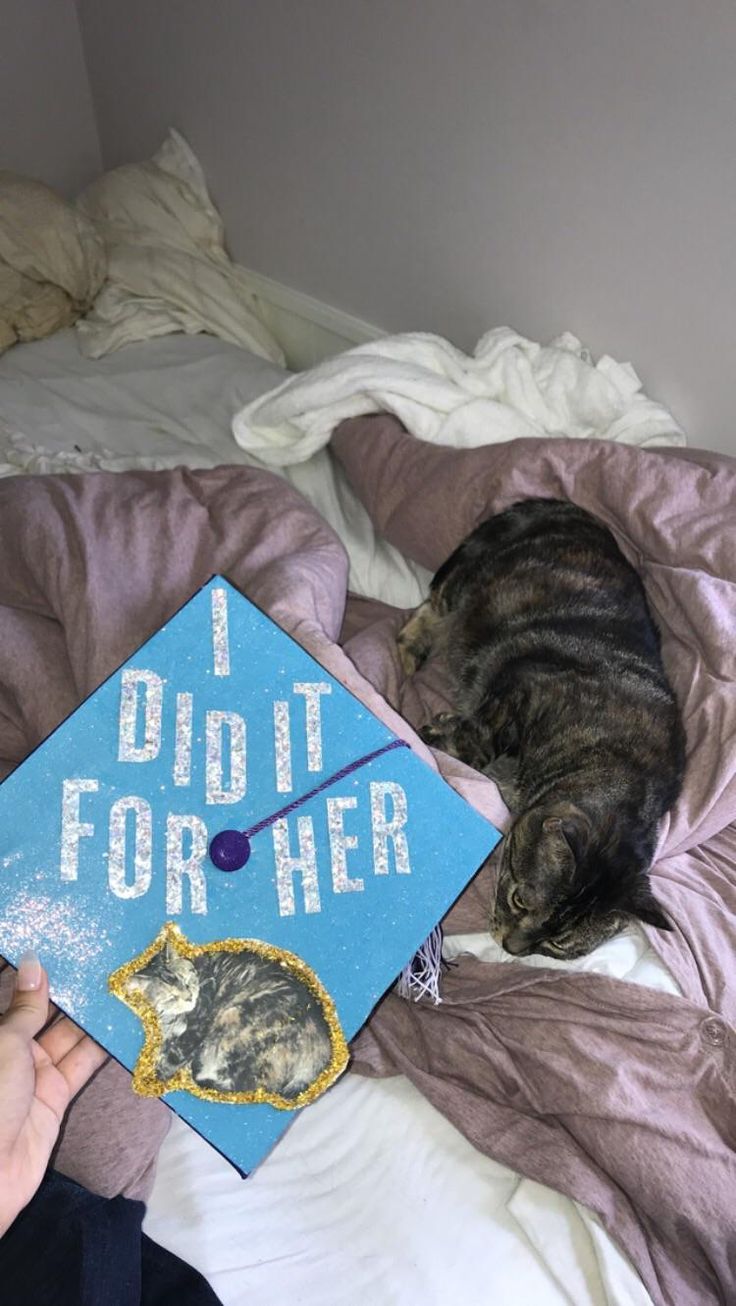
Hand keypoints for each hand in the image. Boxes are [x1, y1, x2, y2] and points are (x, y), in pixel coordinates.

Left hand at [0, 953, 106, 1235]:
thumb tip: (34, 962)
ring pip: (68, 1038)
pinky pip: (81, 1067)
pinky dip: (102, 1049)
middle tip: (106, 961)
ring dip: (92, 1018)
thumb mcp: (5, 1046)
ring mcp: (34, 1076)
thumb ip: (26, 1008)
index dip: (40, 972)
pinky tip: (124, 1026)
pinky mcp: (55, 1099)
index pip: (19, 996)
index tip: (69, 944)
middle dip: (72, 992)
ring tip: (123, 985)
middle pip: (45, 1015)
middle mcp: (12, 1051)